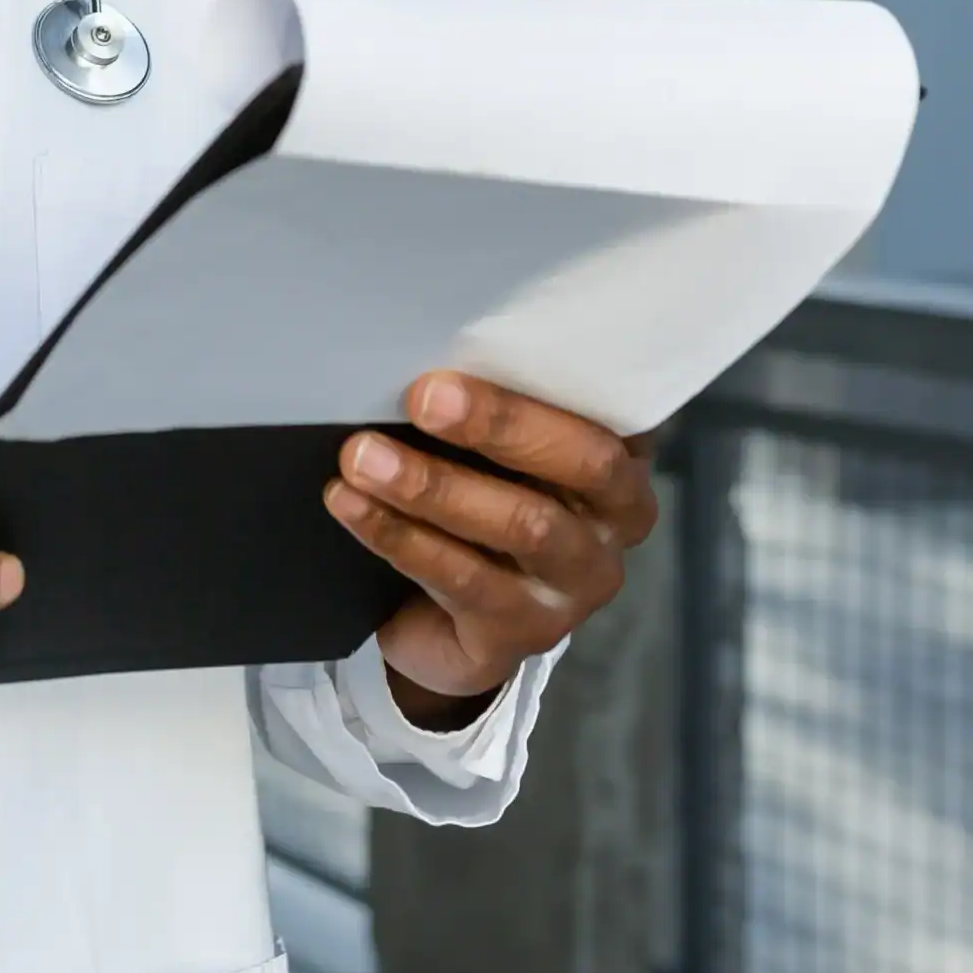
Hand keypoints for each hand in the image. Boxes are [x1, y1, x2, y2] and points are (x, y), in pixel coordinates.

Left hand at [326, 372, 657, 726]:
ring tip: (362, 456)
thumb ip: (481, 405)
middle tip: (422, 396)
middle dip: (500, 423)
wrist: (443, 619)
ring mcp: (580, 582)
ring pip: (522, 523)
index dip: (564, 372)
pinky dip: (400, 535)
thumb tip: (421, 351)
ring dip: (434, 485)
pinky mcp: (528, 631)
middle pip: (585, 461)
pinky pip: (466, 579)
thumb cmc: (473, 495)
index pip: (614, 401)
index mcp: (621, 450)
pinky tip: (351, 504)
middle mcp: (619, 516)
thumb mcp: (487, 446)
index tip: (492, 341)